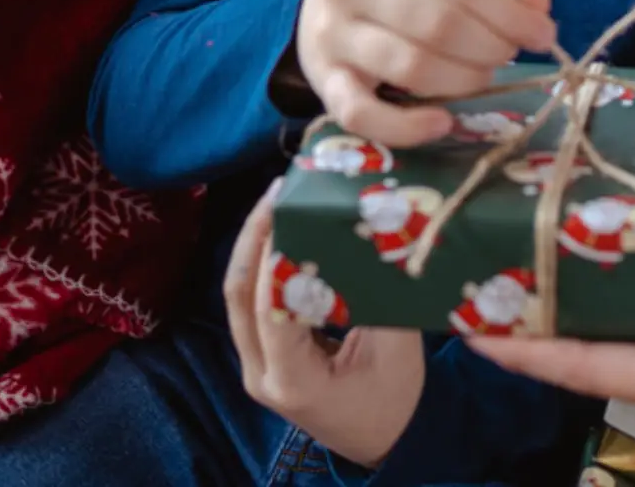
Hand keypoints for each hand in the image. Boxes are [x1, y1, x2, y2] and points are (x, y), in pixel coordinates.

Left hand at [224, 179, 426, 468]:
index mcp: (292, 380)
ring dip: (254, 247)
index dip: (277, 258)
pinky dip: (263, 266)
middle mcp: (260, 375)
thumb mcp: (397, 351)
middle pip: (238, 297)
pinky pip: (251, 304)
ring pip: (238, 298)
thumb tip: (374, 238)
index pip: (272, 309)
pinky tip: (282, 233)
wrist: (386, 441)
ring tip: (276, 202)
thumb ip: (378, 299)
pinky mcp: (261, 356)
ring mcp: (255, 367)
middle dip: (254, 238)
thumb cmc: (395, 401)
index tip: (293, 212)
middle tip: (278, 192)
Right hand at [297, 0, 556, 146]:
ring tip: (481, 79)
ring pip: (410, 66)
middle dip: (488, 47)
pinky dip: (407, 127)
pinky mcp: (323, 81)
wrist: (317, 8)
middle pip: (438, 24)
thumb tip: (539, 4)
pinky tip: (442, 123)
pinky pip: (362, 114)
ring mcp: (332, 34)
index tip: (542, 36)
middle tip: (506, 57)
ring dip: (461, 81)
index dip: (509, 14)